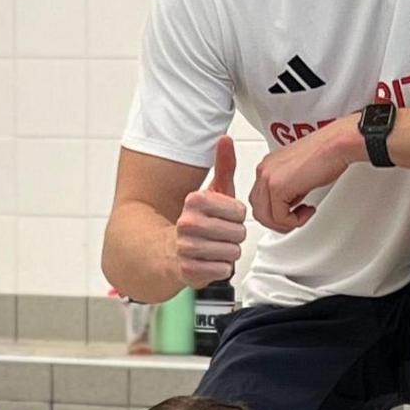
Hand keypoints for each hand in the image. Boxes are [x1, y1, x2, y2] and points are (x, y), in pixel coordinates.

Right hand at [174, 136, 248, 286]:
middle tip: (218, 235)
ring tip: (214, 247)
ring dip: (228, 252)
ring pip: (232, 252)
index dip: (236, 217)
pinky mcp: (188, 271)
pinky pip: (224, 270)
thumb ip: (224, 165)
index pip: (239, 211)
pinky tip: (209, 262)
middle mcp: (187, 223)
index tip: (223, 217)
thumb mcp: (214, 191)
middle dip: (234, 236)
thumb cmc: (200, 221)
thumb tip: (225, 139)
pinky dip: (221, 268)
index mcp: (194, 200)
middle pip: (238, 233)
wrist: (170, 252)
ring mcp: (186, 248)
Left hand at [250, 118, 358, 232]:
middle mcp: (263, 171)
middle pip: (258, 210)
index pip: (259, 199)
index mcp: (267, 166)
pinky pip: (280, 217)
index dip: (275, 212)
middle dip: (277, 222)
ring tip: (303, 215)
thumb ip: (288, 187)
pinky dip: (295, 221)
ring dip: (286, 223)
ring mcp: (268, 178)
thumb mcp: (298, 173)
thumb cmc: (325, 154)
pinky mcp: (278, 187)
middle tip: (295, 220)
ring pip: (265, 217)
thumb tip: (288, 204)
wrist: (335, 145)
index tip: (293, 211)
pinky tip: (308, 210)